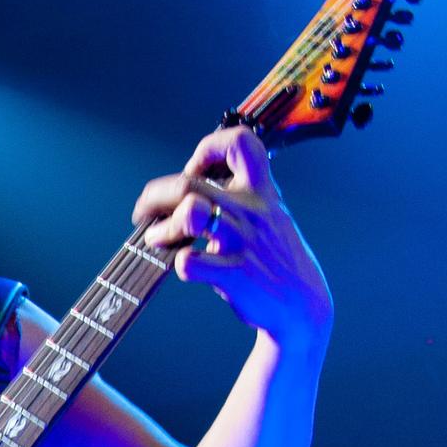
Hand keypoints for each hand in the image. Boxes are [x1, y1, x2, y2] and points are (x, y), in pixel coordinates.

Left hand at [132, 124, 332, 352]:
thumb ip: (235, 194)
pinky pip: (190, 262)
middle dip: (154, 196)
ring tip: (156, 239)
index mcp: (261, 190)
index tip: (194, 173)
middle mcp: (251, 210)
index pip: (239, 142)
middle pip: (188, 183)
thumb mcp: (266, 213)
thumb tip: (186, 185)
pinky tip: (183, 265)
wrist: (301, 303)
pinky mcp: (235, 275)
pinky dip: (180, 263)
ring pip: (188, 214)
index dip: (207, 150)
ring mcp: (242, 241)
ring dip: (161, 228)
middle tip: (145, 212)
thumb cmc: (273, 256)